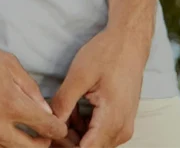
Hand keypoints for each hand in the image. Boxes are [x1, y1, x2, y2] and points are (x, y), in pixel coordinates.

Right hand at [0, 29, 69, 146]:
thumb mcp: (9, 64)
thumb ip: (31, 90)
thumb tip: (45, 111)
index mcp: (10, 103)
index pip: (46, 127)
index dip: (57, 128)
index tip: (58, 127)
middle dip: (42, 143)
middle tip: (43, 136)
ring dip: (19, 147)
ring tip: (22, 137)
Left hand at [47, 26, 148, 146]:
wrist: (130, 42)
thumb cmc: (106, 54)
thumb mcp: (79, 75)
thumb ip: (64, 102)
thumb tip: (50, 123)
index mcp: (112, 120)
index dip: (64, 144)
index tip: (50, 133)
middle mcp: (121, 130)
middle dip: (68, 139)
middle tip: (52, 119)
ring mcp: (123, 127)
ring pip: (94, 143)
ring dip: (75, 133)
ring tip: (64, 109)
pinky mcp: (122, 121)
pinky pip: (100, 134)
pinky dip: (85, 127)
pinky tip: (75, 108)